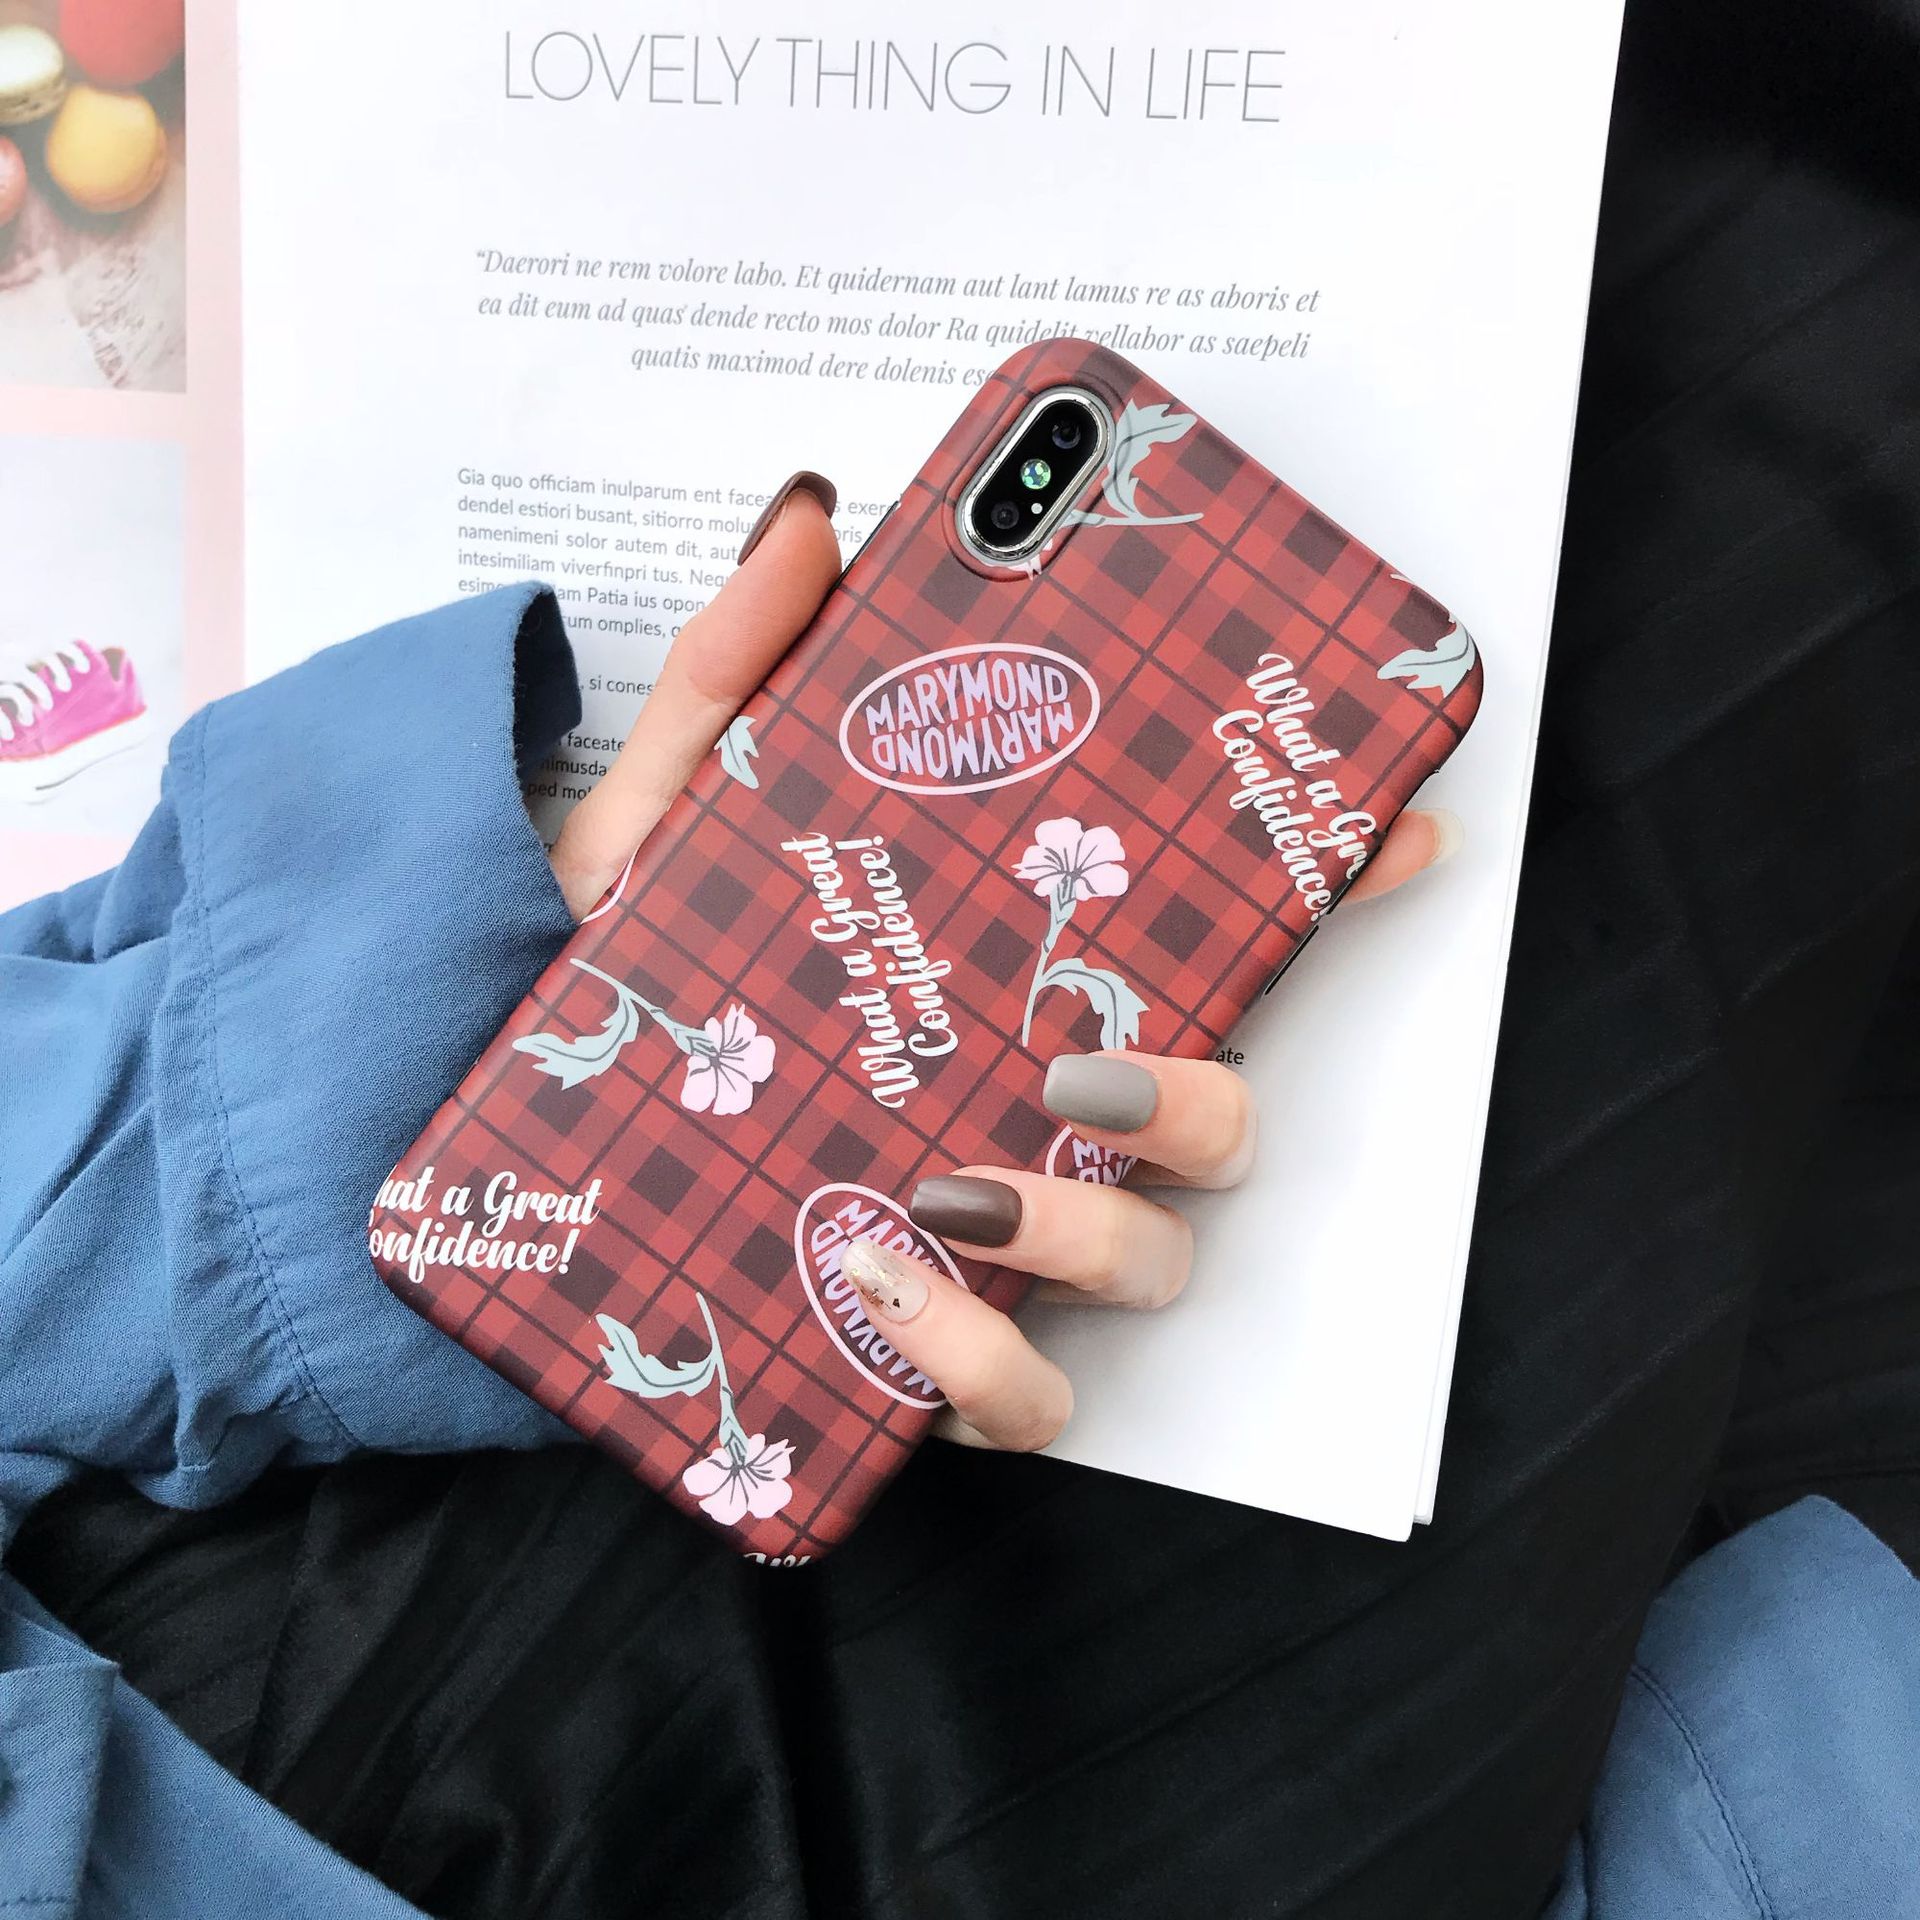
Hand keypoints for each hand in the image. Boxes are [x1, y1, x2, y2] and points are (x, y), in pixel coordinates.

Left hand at [548, 471, 1460, 1450]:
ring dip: (1087, 1232)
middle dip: (1202, 1093)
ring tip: (953, 1182)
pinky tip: (879, 1289)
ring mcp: (988, 1250)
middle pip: (1215, 1125)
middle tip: (1086, 1057)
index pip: (1200, 942)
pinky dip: (975, 1365)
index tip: (1390, 822)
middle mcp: (1028, 1122)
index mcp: (1004, 990)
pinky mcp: (911, 1362)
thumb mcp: (663, 827)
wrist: (491, 1160)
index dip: (1319, 890)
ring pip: (1149, 1266)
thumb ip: (737, 677)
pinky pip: (1017, 1401)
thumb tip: (812, 519)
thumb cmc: (608, 998)